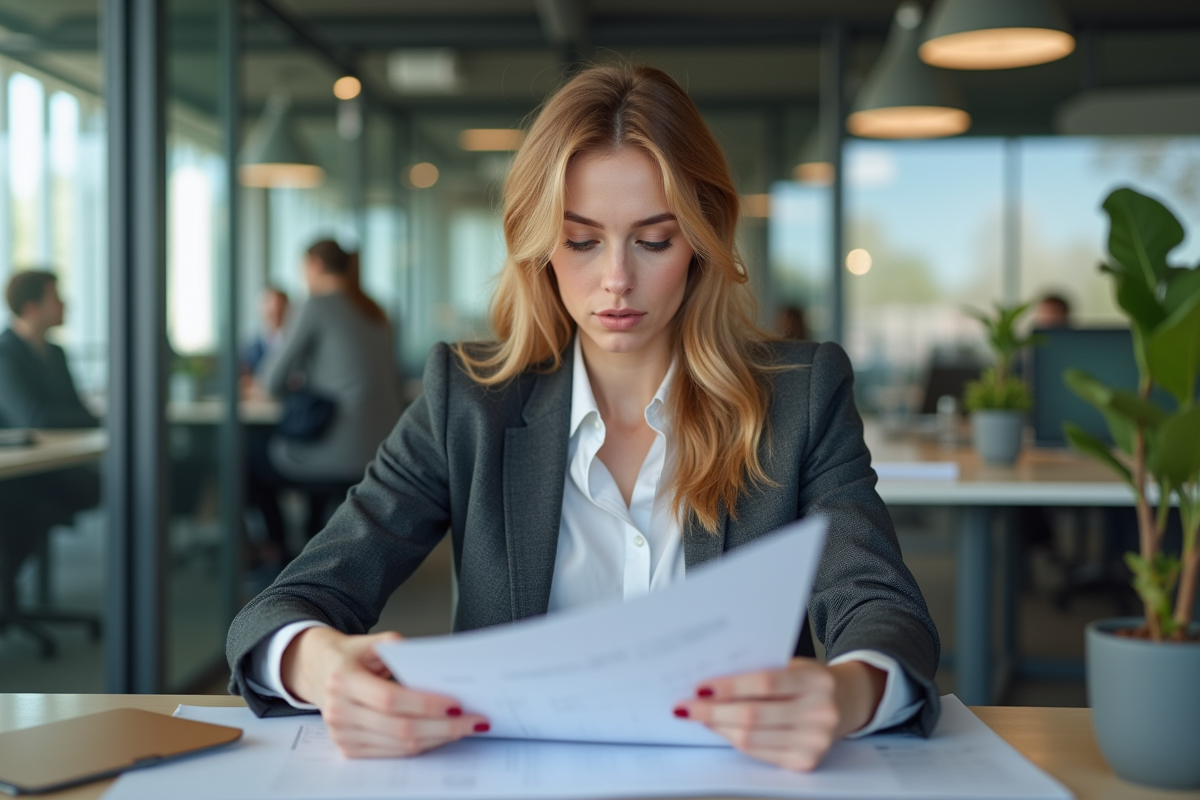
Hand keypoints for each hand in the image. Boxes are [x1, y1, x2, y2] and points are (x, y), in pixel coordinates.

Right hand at [281, 627, 489, 757]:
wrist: (317, 669)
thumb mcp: (372, 641)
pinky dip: (421, 745)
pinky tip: (441, 734)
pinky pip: (392, 753)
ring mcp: (341, 733)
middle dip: (443, 726)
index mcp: (343, 679)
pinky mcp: (348, 747)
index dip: (425, 704)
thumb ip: (402, 649)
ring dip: (437, 738)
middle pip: (399, 727)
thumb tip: (440, 666)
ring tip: (464, 727)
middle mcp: (339, 710)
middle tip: (474, 720)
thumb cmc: (350, 655)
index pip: (390, 699)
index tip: (457, 703)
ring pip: (399, 745)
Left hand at [673, 657, 885, 771]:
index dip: (730, 687)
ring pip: (751, 739)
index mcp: (817, 681)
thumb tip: (710, 684)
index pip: (766, 684)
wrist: (847, 702)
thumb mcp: (794, 665)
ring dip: (718, 728)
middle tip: (685, 706)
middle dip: (713, 712)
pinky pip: (758, 753)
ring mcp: (815, 742)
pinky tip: (719, 729)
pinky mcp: (806, 763)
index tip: (699, 686)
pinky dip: (733, 740)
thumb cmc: (809, 679)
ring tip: (697, 717)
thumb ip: (761, 671)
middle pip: (754, 716)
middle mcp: (820, 713)